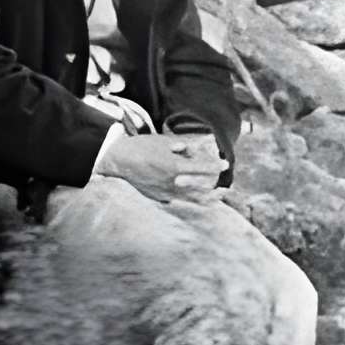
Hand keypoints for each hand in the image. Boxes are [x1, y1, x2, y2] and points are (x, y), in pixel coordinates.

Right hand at [96, 131, 224, 202]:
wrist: (117, 160)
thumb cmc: (143, 147)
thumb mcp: (164, 143)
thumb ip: (184, 147)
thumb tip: (203, 145)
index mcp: (173, 165)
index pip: (201, 167)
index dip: (215, 166)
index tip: (226, 164)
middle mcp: (170, 181)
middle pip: (200, 186)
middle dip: (215, 186)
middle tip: (227, 186)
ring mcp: (164, 191)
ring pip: (191, 199)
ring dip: (208, 197)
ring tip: (221, 194)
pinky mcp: (157, 197)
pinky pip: (179, 202)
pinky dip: (192, 201)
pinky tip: (203, 200)